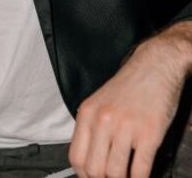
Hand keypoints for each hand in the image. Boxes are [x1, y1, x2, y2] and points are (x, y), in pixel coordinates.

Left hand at [68, 22, 191, 177]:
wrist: (155, 65)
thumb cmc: (129, 86)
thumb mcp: (100, 102)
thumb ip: (92, 128)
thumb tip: (88, 161)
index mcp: (87, 113)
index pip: (76, 158)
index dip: (84, 174)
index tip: (94, 177)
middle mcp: (103, 120)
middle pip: (94, 170)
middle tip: (112, 177)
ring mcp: (126, 127)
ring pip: (116, 174)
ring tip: (127, 175)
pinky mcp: (149, 133)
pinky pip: (140, 170)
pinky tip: (141, 175)